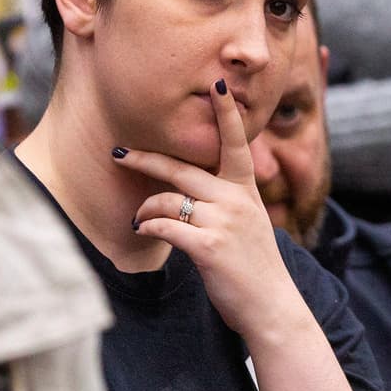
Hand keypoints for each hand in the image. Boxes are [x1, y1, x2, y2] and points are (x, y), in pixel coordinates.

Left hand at [115, 78, 302, 341]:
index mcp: (245, 190)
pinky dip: (148, 228)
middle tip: (119, 152)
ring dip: (145, 210)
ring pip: (167, 200)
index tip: (217, 83)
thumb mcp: (249, 223)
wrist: (271, 307)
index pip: (235, 143)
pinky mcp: (209, 247)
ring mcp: (224, 222)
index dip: (226, 113)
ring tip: (138, 220)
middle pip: (181, 169)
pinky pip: (165, 228)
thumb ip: (224, 201)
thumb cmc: (253, 266)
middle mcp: (235, 200)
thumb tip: (184, 189)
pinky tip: (142, 232)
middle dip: (145, 159)